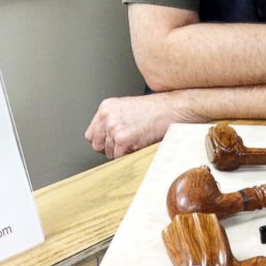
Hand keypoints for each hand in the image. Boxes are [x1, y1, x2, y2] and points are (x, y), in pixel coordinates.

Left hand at [85, 92, 200, 159]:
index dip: (103, 141)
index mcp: (106, 107)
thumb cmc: (157, 110)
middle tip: (127, 145)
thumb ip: (114, 121)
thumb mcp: (128, 109)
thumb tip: (107, 140)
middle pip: (97, 145)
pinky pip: (119, 157)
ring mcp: (113, 127)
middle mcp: (106, 116)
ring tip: (137, 142)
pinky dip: (130, 156)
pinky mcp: (123, 138)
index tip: (113, 143)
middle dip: (111, 149)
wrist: (174, 108)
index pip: (91, 134)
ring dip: (122, 153)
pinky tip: (140, 145)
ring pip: (109, 153)